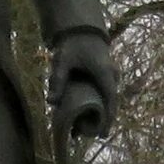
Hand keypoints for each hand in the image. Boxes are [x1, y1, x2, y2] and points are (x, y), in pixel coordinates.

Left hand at [49, 29, 117, 143]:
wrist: (81, 28)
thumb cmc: (73, 43)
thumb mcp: (62, 61)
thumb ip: (57, 80)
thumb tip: (51, 102)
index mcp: (105, 73)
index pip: (111, 100)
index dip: (108, 119)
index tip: (103, 135)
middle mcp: (112, 75)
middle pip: (109, 103)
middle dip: (99, 120)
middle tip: (83, 133)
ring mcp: (111, 75)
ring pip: (107, 99)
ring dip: (97, 112)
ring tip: (80, 126)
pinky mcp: (106, 75)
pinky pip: (104, 93)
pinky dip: (96, 103)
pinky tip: (83, 112)